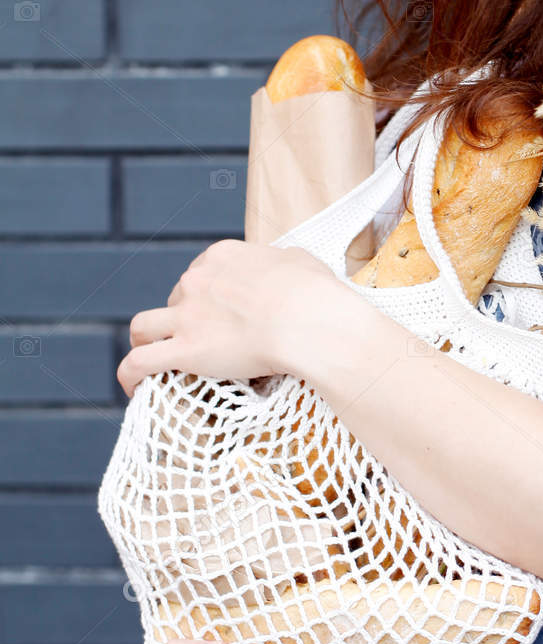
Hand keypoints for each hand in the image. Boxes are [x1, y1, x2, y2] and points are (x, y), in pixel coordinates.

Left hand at [116, 238, 335, 397]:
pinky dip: (130, 374)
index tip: (220, 311)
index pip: (202, 272)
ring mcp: (187, 315)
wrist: (306, 321)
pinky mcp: (184, 349)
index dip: (207, 293)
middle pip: (176, 299)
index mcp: (223, 257)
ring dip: (144, 340)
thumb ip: (286, 262)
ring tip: (152, 356)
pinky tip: (131, 385)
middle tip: (204, 340)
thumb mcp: (302, 261)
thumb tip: (290, 266)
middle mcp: (197, 280)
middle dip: (184, 318)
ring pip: (144, 326)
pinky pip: (140, 362)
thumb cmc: (312, 294)